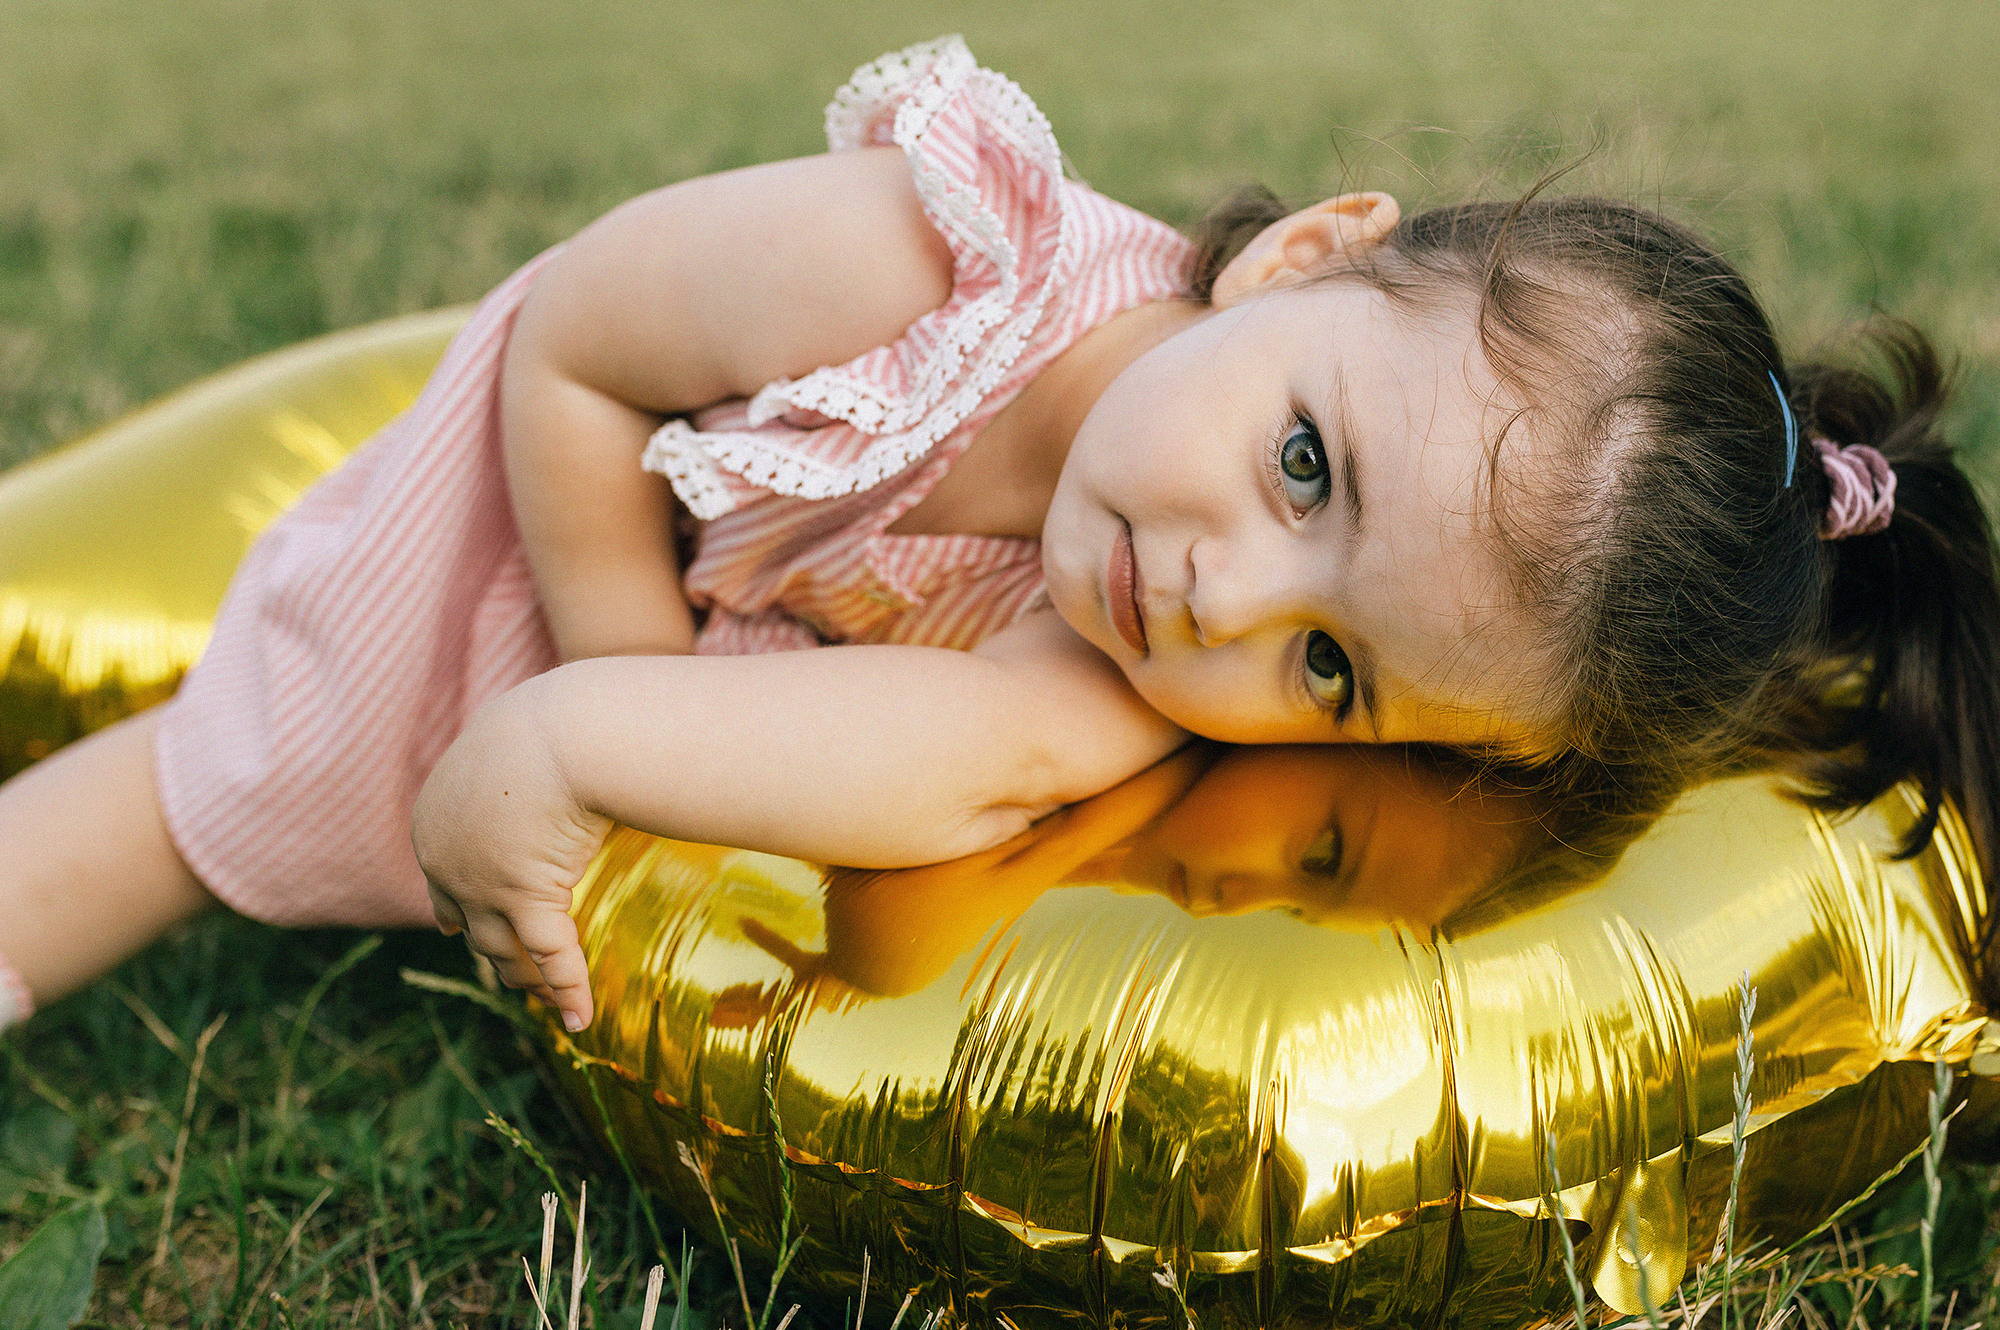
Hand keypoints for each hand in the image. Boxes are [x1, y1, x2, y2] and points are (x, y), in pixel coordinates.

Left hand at [412, 676, 610, 1030]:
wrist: (563, 728)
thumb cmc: (550, 726)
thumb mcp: (516, 752)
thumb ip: (514, 777)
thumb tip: (542, 767)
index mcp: (435, 823)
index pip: (441, 886)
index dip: (453, 914)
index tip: (455, 931)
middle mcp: (447, 863)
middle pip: (471, 926)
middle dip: (495, 956)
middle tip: (513, 979)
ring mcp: (483, 886)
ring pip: (506, 950)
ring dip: (531, 981)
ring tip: (551, 1006)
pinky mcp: (527, 897)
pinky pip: (552, 955)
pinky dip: (568, 990)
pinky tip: (581, 1019)